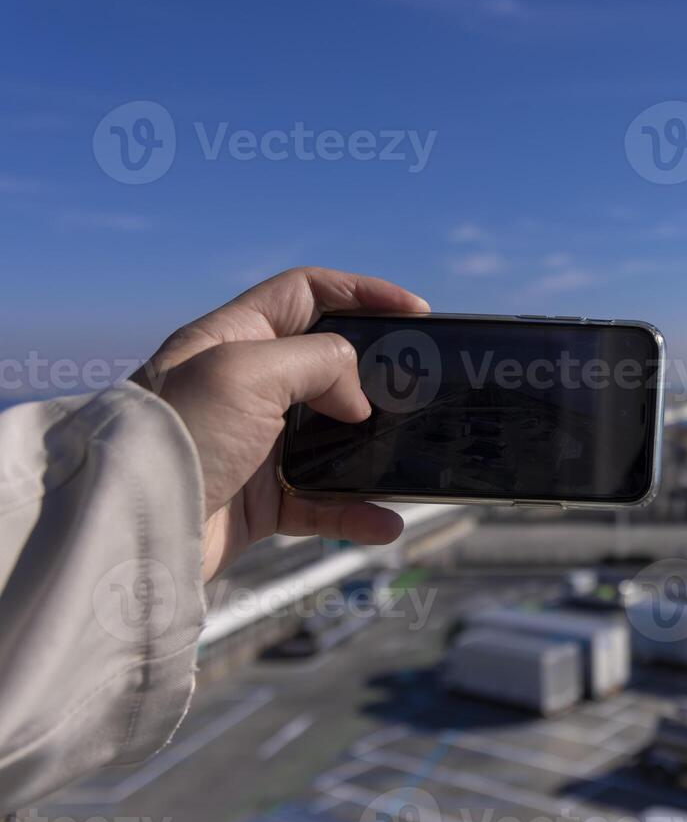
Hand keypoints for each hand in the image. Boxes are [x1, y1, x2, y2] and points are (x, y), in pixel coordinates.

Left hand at [135, 267, 430, 581]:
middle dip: (377, 374)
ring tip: (407, 455)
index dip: (362, 293)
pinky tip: (385, 521)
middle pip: (328, 364)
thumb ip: (319, 362)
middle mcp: (244, 386)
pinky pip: (323, 502)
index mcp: (231, 338)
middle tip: (418, 385)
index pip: (306, 294)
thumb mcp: (248, 371)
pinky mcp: (259, 500)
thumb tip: (359, 399)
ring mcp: (254, 444)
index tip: (414, 312)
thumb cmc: (179, 436)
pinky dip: (356, 512)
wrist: (133, 529)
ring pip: (333, 438)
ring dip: (373, 450)